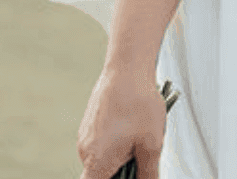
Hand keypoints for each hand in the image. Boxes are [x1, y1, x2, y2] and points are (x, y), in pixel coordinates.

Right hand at [77, 63, 166, 178]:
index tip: (125, 177)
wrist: (128, 67)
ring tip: (140, 135)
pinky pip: (101, 141)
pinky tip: (132, 124)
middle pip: (100, 174)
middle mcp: (85, 150)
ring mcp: (85, 135)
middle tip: (141, 155)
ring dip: (120, 155)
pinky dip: (116, 140)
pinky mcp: (90, 122)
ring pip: (102, 157)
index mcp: (97, 162)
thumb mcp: (152, 144)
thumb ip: (148, 173)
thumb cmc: (139, 103)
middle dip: (121, 170)